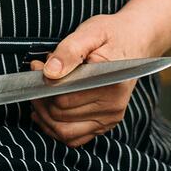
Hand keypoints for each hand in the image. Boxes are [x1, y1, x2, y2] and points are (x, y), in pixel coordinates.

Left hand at [28, 12, 158, 148]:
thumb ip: (69, 51)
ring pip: (64, 131)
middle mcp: (113, 105)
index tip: (35, 67)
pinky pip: (74, 138)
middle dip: (41, 96)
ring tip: (38, 94)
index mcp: (110, 82)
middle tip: (36, 75)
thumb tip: (50, 72)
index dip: (44, 83)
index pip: (65, 95)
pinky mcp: (105, 124)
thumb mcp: (90, 32)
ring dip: (44, 115)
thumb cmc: (111, 34)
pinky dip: (54, 127)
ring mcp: (110, 118)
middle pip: (61, 114)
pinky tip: (45, 112)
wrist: (134, 41)